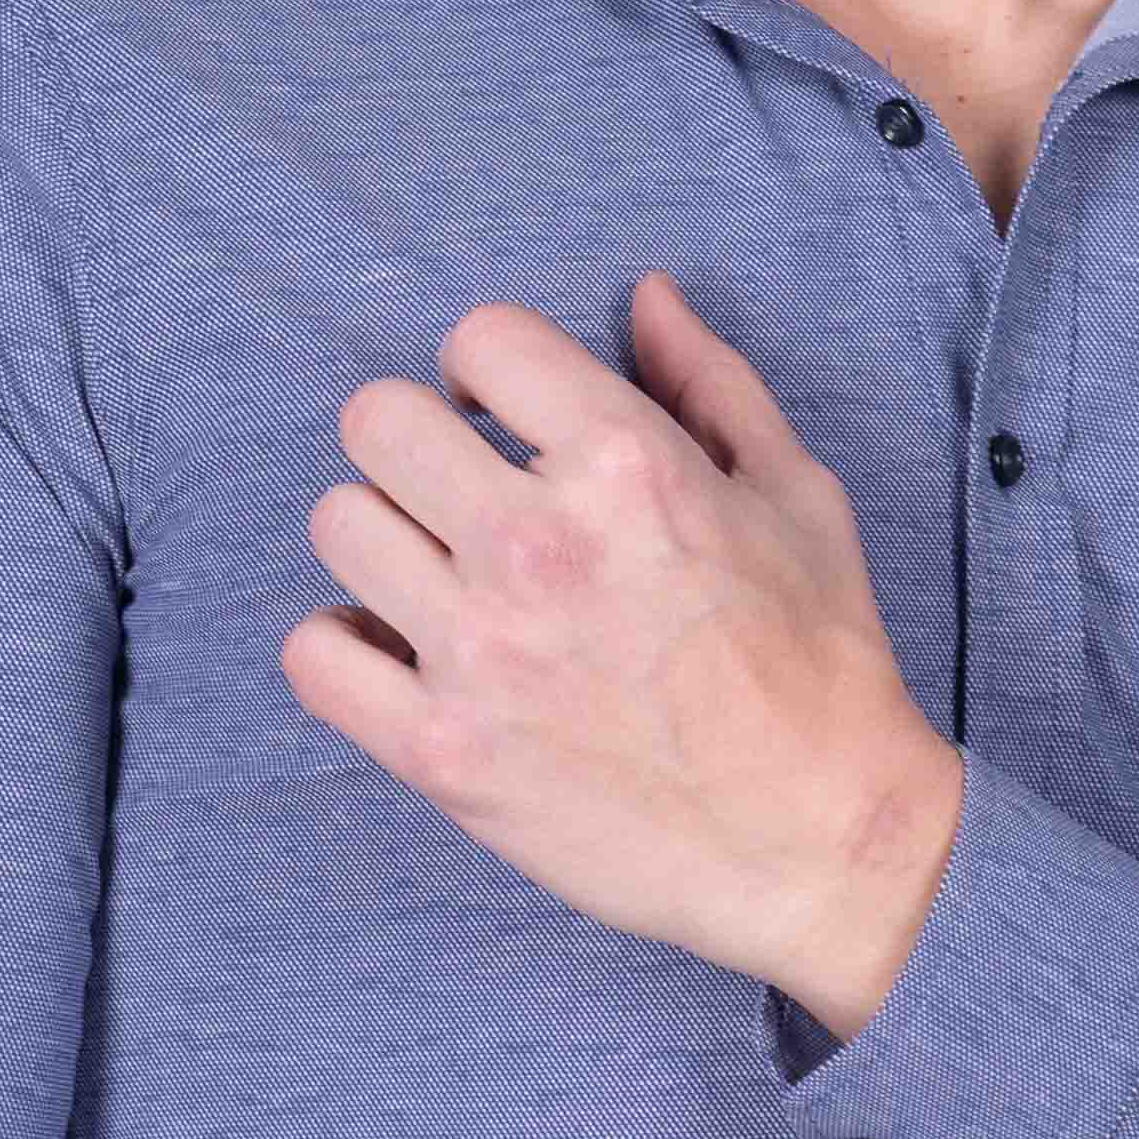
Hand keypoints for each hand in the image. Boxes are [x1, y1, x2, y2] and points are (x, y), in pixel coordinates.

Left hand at [280, 268, 967, 1042]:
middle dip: (417, 441)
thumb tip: (646, 295)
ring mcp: (480, 652)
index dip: (483, 369)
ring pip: (337, 524)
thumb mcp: (797, 495)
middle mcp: (538, 545)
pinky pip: (314, 655)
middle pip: (377, 421)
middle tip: (459, 493)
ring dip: (383, 538)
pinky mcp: (442, 752)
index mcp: (627, 463)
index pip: (480, 340)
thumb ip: (710, 383)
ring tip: (437, 576)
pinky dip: (344, 647)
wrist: (824, 843)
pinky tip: (402, 653)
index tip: (498, 414)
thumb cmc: (821, 666)